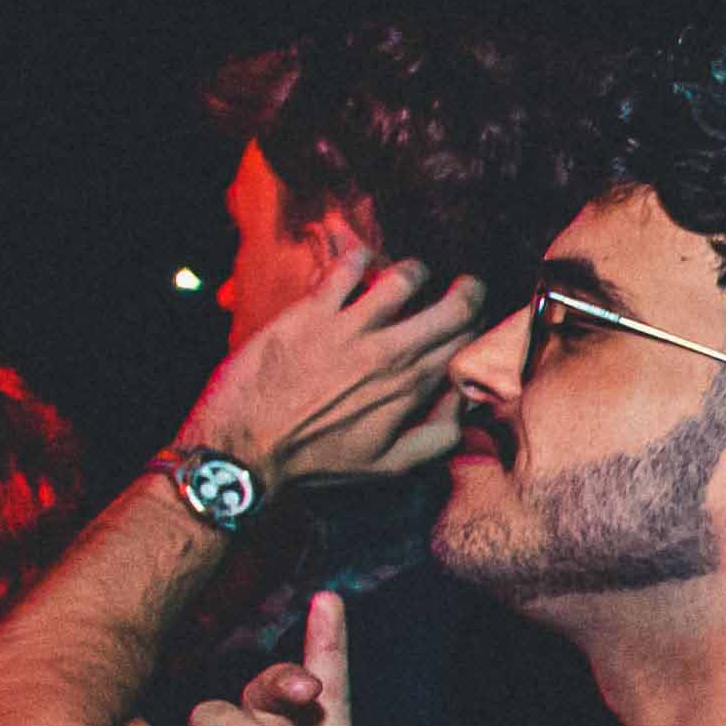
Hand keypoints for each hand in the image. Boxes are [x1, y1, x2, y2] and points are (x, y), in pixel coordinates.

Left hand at [172, 250, 496, 491]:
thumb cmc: (318, 460)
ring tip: (415, 275)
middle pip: (450, 309)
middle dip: (469, 293)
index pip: (463, 347)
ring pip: (405, 278)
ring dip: (417, 272)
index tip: (477, 326)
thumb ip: (438, 437)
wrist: (247, 446)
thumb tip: (465, 404)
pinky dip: (360, 258)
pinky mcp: (311, 311)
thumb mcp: (389, 467)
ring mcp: (349, 326)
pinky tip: (362, 263)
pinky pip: (346, 268)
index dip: (478, 332)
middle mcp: (389, 351)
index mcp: (411, 388)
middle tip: (468, 288)